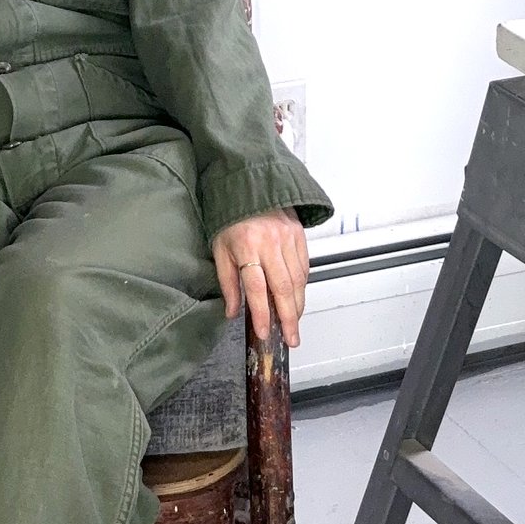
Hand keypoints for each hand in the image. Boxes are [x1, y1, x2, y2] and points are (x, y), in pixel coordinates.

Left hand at [212, 210, 307, 350]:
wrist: (249, 184)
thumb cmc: (230, 217)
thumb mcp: (220, 249)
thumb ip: (228, 281)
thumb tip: (232, 311)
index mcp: (247, 246)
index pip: (258, 288)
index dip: (262, 314)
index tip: (265, 333)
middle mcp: (271, 243)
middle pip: (284, 288)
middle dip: (289, 318)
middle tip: (291, 339)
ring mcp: (288, 238)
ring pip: (298, 280)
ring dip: (298, 306)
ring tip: (294, 324)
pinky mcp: (299, 234)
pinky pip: (304, 267)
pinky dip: (302, 286)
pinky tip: (297, 299)